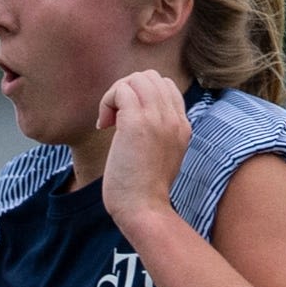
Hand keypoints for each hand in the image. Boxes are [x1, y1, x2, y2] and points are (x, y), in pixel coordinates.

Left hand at [96, 69, 190, 221]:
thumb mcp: (160, 156)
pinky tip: (103, 126)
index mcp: (182, 126)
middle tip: (114, 118)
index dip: (140, 95)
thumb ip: (156, 133)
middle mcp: (174, 118)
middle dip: (126, 90)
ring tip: (109, 121)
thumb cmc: (144, 191)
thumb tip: (131, 117)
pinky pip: (120, 90)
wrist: (144, 209)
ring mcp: (158, 118)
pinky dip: (107, 102)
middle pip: (150, 77)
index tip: (126, 121)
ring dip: (115, 95)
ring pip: (135, 79)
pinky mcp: (137, 123)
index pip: (165, 86)